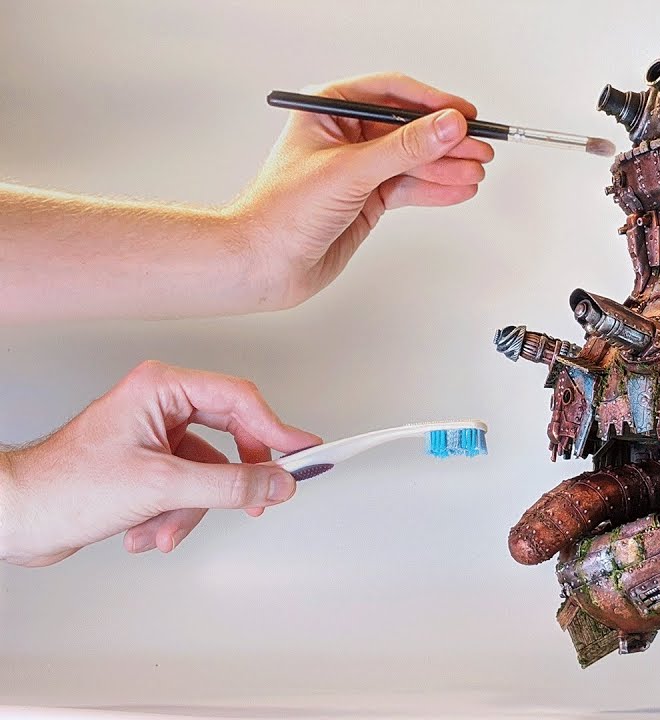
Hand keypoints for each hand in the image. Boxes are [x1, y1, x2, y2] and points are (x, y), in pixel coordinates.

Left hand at [0, 361, 320, 566]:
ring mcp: (155, 437)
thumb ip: (229, 484)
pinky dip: (172, 517)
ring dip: (188, 510)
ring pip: (209, 473)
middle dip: (227, 482)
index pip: (239, 400)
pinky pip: (188, 490)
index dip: (277, 429)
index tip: (306, 452)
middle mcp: (161, 406)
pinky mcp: (149, 466)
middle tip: (257, 499)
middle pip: (229, 437)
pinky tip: (147, 532)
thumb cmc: (62, 486)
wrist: (17, 517)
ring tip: (162, 529)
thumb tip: (277, 481)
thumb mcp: (161, 487)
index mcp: (161, 389)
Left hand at [230, 72, 495, 308]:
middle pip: (409, 129)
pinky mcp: (367, 199)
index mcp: (328, 111)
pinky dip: (436, 189)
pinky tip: (458, 189)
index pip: (391, 94)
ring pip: (413, 161)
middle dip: (445, 141)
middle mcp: (345, 136)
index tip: (462, 115)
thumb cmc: (280, 212)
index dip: (430, 103)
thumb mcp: (350, 171)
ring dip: (446, 167)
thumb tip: (445, 126)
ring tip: (475, 171)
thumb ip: (404, 148)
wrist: (262, 264)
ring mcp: (358, 169)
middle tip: (478, 148)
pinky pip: (409, 188)